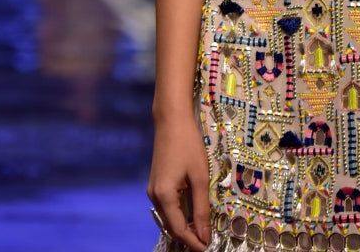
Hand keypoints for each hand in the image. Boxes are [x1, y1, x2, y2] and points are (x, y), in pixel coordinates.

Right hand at [147, 115, 211, 250]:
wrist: (171, 120)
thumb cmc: (188, 145)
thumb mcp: (199, 176)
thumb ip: (201, 208)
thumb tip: (204, 235)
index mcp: (164, 196)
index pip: (178, 229)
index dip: (192, 241)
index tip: (207, 247)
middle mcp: (154, 196)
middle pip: (170, 226)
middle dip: (187, 236)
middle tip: (206, 240)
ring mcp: (153, 190)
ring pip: (168, 217)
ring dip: (183, 226)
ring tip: (201, 230)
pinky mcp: (156, 183)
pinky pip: (166, 206)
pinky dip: (178, 214)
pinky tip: (191, 213)